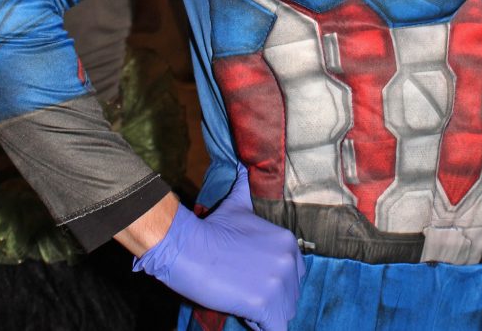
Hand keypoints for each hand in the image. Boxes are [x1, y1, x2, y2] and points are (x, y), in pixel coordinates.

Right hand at [133, 164, 304, 329]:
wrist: (187, 245)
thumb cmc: (210, 227)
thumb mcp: (236, 205)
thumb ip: (245, 188)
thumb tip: (243, 166)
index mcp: (287, 241)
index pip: (294, 273)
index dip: (272, 281)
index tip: (250, 279)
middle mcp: (289, 260)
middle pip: (291, 295)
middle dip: (271, 299)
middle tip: (244, 292)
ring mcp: (279, 282)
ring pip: (285, 313)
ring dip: (266, 314)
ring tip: (241, 302)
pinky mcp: (265, 303)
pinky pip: (276, 329)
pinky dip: (262, 327)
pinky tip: (244, 315)